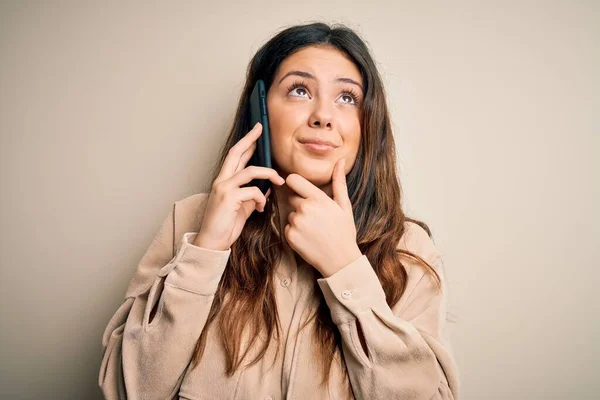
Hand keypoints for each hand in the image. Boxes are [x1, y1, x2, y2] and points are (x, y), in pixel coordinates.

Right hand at [195, 122, 284, 250]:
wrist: (212, 242)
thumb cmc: (226, 226)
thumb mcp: (244, 208)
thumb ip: (253, 196)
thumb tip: (267, 187)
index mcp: (224, 181)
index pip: (235, 156)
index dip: (246, 142)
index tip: (256, 131)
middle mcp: (222, 180)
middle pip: (236, 152)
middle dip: (250, 139)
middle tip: (260, 128)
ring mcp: (223, 188)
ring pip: (250, 171)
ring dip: (268, 174)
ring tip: (279, 180)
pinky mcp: (228, 198)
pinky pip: (253, 191)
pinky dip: (261, 199)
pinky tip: (261, 208)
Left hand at [284, 158, 361, 276]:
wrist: (340, 260)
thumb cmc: (344, 231)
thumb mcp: (344, 205)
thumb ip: (339, 181)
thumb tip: (340, 161)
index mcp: (317, 198)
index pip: (293, 180)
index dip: (296, 184)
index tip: (301, 190)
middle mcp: (304, 209)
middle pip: (293, 198)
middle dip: (301, 205)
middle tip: (317, 218)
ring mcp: (296, 223)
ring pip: (291, 214)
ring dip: (299, 220)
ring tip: (314, 230)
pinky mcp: (289, 236)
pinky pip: (288, 228)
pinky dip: (295, 232)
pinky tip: (308, 238)